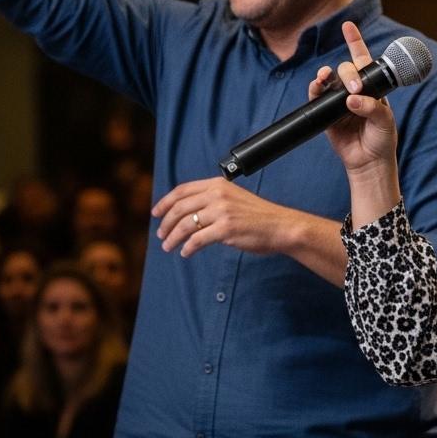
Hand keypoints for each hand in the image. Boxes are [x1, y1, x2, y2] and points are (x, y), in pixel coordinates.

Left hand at [152, 175, 304, 257]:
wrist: (280, 226)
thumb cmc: (259, 216)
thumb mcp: (234, 198)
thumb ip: (213, 199)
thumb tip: (188, 212)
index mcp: (218, 185)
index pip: (182, 190)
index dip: (165, 202)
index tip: (156, 213)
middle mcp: (218, 195)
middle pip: (179, 208)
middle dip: (165, 223)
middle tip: (161, 235)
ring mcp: (221, 212)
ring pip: (185, 225)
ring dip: (172, 238)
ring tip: (168, 246)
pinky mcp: (225, 229)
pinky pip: (197, 240)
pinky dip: (188, 248)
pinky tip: (186, 252)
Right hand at [310, 21, 398, 179]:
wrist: (368, 162)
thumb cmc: (381, 139)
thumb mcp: (385, 122)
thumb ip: (372, 108)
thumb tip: (352, 99)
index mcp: (372, 86)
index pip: (363, 60)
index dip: (355, 41)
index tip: (348, 25)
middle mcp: (354, 89)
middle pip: (346, 69)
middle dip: (348, 73)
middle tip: (354, 89)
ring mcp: (339, 100)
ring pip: (329, 80)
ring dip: (326, 75)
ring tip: (325, 78)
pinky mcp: (325, 113)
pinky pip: (316, 97)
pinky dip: (315, 89)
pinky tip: (317, 86)